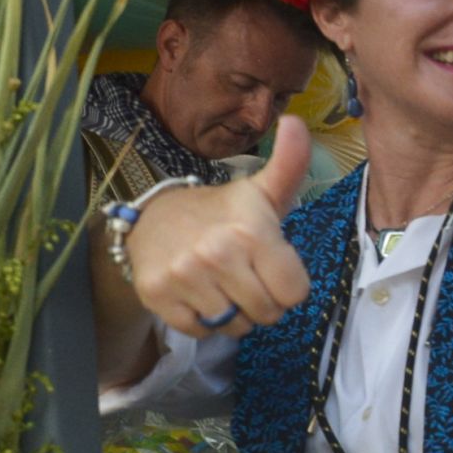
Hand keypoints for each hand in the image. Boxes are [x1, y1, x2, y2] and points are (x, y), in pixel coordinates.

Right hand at [126, 114, 313, 337]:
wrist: (154, 219)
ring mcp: (184, 277)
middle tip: (246, 275)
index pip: (294, 292)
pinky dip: (204, 319)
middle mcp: (217, 254)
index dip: (288, 284)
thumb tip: (297, 122)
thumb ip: (290, 164)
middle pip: (267, 313)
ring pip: (235, 326)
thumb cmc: (223, 211)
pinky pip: (201, 331)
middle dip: (263, 300)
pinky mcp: (157, 296)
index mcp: (251, 231)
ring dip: (234, 312)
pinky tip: (198, 292)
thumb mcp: (261, 191)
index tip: (272, 265)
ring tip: (223, 282)